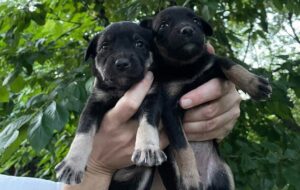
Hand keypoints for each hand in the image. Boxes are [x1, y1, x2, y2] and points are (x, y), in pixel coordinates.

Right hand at [64, 72, 160, 189]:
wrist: (98, 162)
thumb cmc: (98, 133)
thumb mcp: (98, 115)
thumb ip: (111, 99)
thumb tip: (125, 77)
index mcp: (111, 121)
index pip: (130, 104)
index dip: (141, 88)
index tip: (149, 76)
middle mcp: (126, 134)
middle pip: (149, 113)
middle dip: (158, 97)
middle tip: (162, 86)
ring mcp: (138, 145)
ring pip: (161, 124)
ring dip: (166, 110)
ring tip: (167, 98)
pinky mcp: (147, 153)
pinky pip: (166, 136)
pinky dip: (168, 124)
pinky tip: (168, 115)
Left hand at [180, 43, 240, 141]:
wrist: (202, 99)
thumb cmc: (195, 82)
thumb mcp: (194, 70)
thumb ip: (200, 60)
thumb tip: (206, 45)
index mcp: (226, 80)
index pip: (215, 88)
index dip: (199, 96)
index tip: (182, 102)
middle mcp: (234, 96)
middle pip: (212, 110)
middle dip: (191, 115)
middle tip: (176, 116)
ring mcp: (233, 113)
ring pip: (211, 124)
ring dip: (191, 127)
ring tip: (178, 125)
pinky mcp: (229, 127)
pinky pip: (213, 135)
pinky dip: (197, 135)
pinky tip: (185, 133)